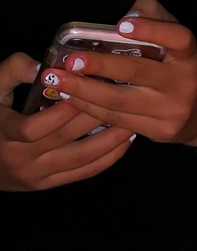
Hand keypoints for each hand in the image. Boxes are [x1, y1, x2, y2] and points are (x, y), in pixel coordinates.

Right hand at [0, 51, 134, 190]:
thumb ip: (12, 71)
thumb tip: (40, 66)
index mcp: (6, 134)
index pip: (34, 128)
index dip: (60, 112)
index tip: (81, 91)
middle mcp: (22, 159)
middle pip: (64, 140)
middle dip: (92, 117)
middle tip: (116, 97)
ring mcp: (37, 175)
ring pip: (80, 159)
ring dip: (109, 141)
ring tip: (130, 120)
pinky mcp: (49, 184)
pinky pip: (83, 173)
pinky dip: (107, 158)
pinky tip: (123, 142)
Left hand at [52, 0, 196, 146]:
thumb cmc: (180, 67)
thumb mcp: (175, 38)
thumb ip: (153, 16)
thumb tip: (125, 18)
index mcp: (189, 55)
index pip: (178, 38)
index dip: (151, 30)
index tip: (121, 26)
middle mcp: (184, 83)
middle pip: (138, 72)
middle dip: (100, 66)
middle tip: (70, 61)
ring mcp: (172, 111)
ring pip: (121, 101)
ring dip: (84, 91)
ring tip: (57, 81)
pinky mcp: (159, 131)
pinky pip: (119, 119)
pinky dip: (91, 108)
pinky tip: (72, 98)